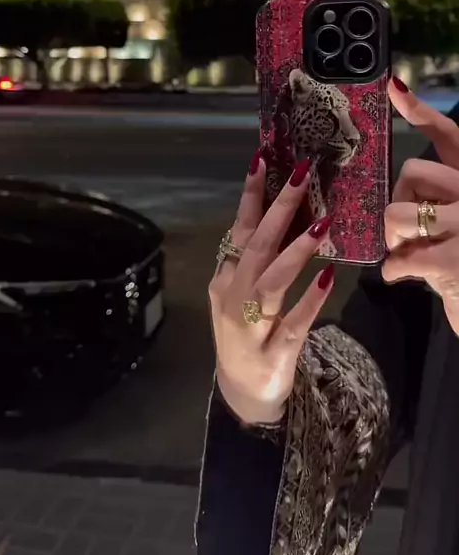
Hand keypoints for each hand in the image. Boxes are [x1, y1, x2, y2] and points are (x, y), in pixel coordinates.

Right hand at [208, 152, 334, 425]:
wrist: (241, 394)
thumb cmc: (245, 335)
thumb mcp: (239, 293)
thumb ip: (252, 259)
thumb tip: (277, 213)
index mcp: (226, 279)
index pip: (239, 229)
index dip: (251, 196)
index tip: (263, 160)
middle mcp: (233, 297)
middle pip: (257, 248)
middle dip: (279, 210)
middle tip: (302, 176)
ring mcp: (251, 328)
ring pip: (272, 283)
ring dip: (295, 253)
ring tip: (321, 224)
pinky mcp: (274, 354)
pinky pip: (293, 324)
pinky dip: (309, 301)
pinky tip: (329, 280)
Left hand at [385, 77, 458, 334]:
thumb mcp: (452, 226)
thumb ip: (434, 203)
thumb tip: (396, 201)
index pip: (449, 135)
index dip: (419, 110)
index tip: (393, 86)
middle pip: (413, 171)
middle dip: (399, 201)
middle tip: (408, 229)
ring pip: (399, 211)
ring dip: (394, 237)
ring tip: (407, 251)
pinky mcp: (454, 260)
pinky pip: (402, 255)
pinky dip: (394, 269)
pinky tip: (402, 276)